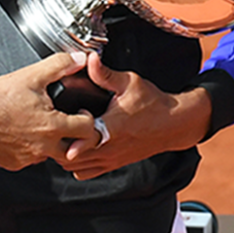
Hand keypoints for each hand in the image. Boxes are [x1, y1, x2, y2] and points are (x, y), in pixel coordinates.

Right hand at [0, 52, 96, 170]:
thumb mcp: (32, 75)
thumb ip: (60, 65)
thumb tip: (79, 59)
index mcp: (53, 126)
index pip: (88, 130)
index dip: (88, 118)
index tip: (80, 111)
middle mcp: (44, 146)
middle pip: (75, 149)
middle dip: (76, 136)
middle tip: (68, 122)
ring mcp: (30, 157)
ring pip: (53, 155)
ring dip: (54, 142)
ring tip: (45, 125)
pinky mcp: (16, 163)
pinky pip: (33, 158)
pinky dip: (34, 148)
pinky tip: (27, 133)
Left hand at [62, 52, 211, 179]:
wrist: (172, 123)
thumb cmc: (152, 103)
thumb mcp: (129, 82)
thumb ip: (106, 74)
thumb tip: (90, 59)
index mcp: (111, 128)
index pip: (81, 139)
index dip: (70, 128)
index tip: (74, 115)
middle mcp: (108, 148)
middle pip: (68, 156)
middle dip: (61, 141)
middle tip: (63, 124)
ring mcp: (109, 160)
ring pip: (73, 167)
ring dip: (65, 153)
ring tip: (67, 135)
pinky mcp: (112, 165)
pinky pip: (85, 172)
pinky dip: (76, 164)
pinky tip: (78, 147)